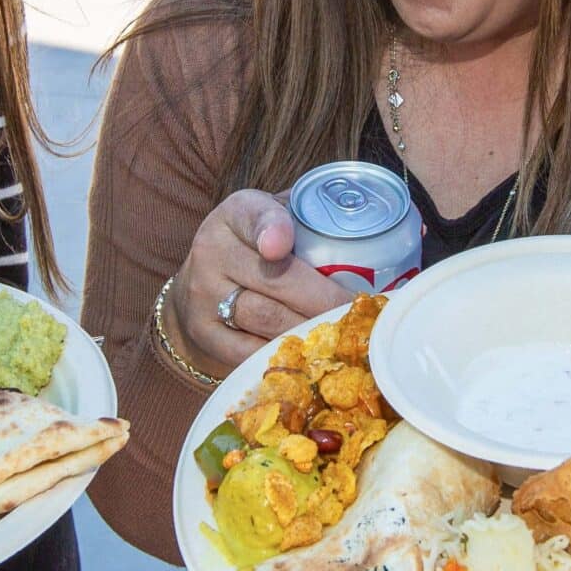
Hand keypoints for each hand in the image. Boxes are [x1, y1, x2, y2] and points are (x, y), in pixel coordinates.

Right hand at [175, 190, 344, 370]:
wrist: (200, 286)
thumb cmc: (256, 248)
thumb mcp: (273, 219)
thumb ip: (308, 217)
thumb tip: (370, 232)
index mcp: (236, 214)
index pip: (256, 217)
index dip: (273, 230)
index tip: (283, 245)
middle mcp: (213, 250)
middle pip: (274, 279)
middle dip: (322, 299)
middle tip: (357, 311)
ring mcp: (203, 295)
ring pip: (266, 318)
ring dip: (311, 329)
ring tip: (344, 335)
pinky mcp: (204, 333)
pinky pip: (250, 351)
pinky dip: (286, 356)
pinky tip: (313, 356)